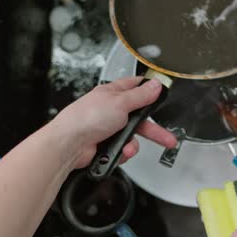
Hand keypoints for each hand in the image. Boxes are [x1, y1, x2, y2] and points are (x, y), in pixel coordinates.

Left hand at [53, 76, 177, 167]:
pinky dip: (123, 152)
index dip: (150, 90)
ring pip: (133, 137)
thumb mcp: (120, 102)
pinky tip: (118, 152)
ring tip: (128, 147)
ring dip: (133, 144)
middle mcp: (110, 110)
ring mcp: (107, 128)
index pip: (135, 87)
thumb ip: (141, 95)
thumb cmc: (86, 117)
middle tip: (166, 137)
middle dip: (153, 129)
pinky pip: (123, 149)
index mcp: (113, 94)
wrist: (69, 144)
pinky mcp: (105, 145)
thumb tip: (156, 84)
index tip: (162, 94)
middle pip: (139, 118)